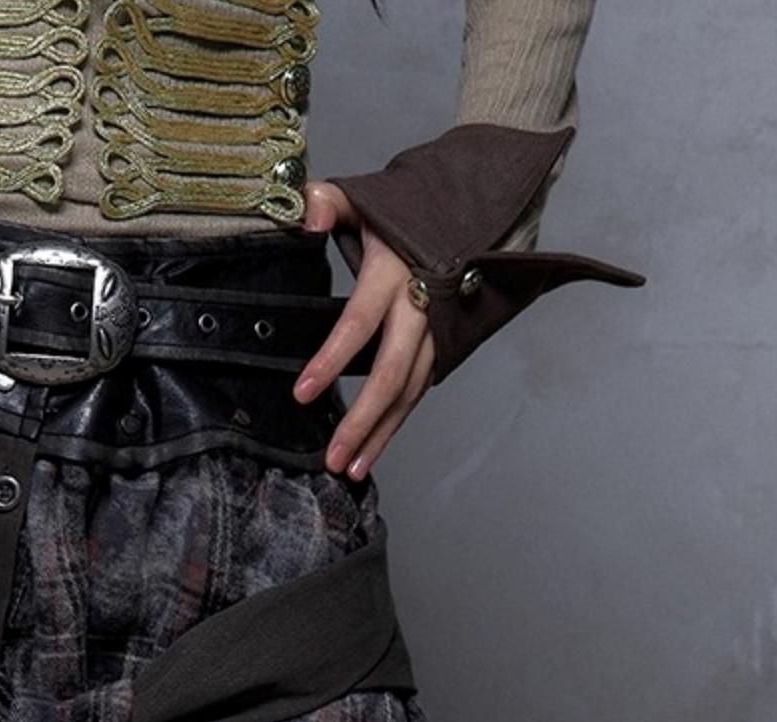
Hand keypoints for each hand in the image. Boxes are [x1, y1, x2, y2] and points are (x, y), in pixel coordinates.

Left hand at [295, 180, 434, 478]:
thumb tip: (305, 215)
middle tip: (333, 459)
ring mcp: (437, 329)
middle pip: (392, 374)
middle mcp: (421, 306)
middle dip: (363, 421)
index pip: (358, 323)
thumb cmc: (410, 206)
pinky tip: (375, 447)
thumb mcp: (367, 196)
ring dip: (382, 433)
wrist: (474, 205)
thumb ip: (329, 201)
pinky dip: (397, 420)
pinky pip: (419, 388)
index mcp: (394, 272)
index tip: (303, 393)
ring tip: (351, 469)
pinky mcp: (445, 343)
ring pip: (410, 391)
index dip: (331, 360)